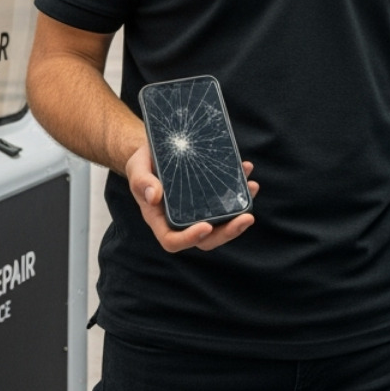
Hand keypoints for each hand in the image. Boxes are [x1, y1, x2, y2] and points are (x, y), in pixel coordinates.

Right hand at [125, 144, 259, 252]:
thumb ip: (142, 182)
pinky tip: (247, 169)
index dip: (190, 239)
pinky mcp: (210, 194)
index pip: (173, 240)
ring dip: (240, 209)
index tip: (206, 227)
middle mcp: (181, 219)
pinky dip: (240, 186)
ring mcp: (198, 209)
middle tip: (247, 218)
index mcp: (160, 220)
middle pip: (206, 238)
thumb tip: (154, 196)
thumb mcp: (137, 168)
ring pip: (222, 220)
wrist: (153, 150)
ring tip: (252, 188)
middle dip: (228, 231)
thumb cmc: (143, 163)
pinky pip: (227, 197)